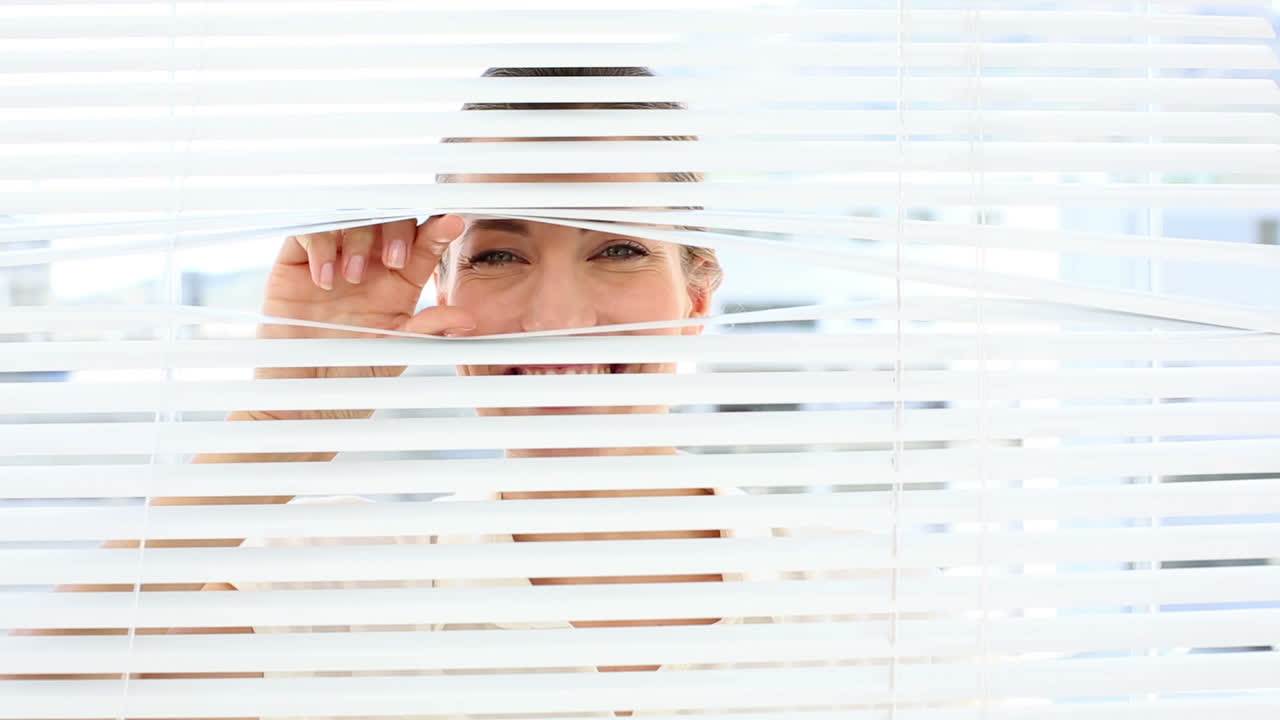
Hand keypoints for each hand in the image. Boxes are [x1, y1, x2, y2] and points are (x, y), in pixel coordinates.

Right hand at [249, 215, 474, 420]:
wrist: (304, 392)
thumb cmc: (351, 373)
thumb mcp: (396, 350)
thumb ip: (428, 329)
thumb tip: (468, 318)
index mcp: (400, 282)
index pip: (423, 245)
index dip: (438, 230)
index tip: (453, 224)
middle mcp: (370, 265)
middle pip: (390, 221)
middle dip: (397, 232)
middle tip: (395, 261)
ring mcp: (335, 260)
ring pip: (352, 219)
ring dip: (358, 241)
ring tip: (353, 277)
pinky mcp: (297, 263)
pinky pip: (311, 231)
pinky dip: (320, 246)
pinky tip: (324, 280)